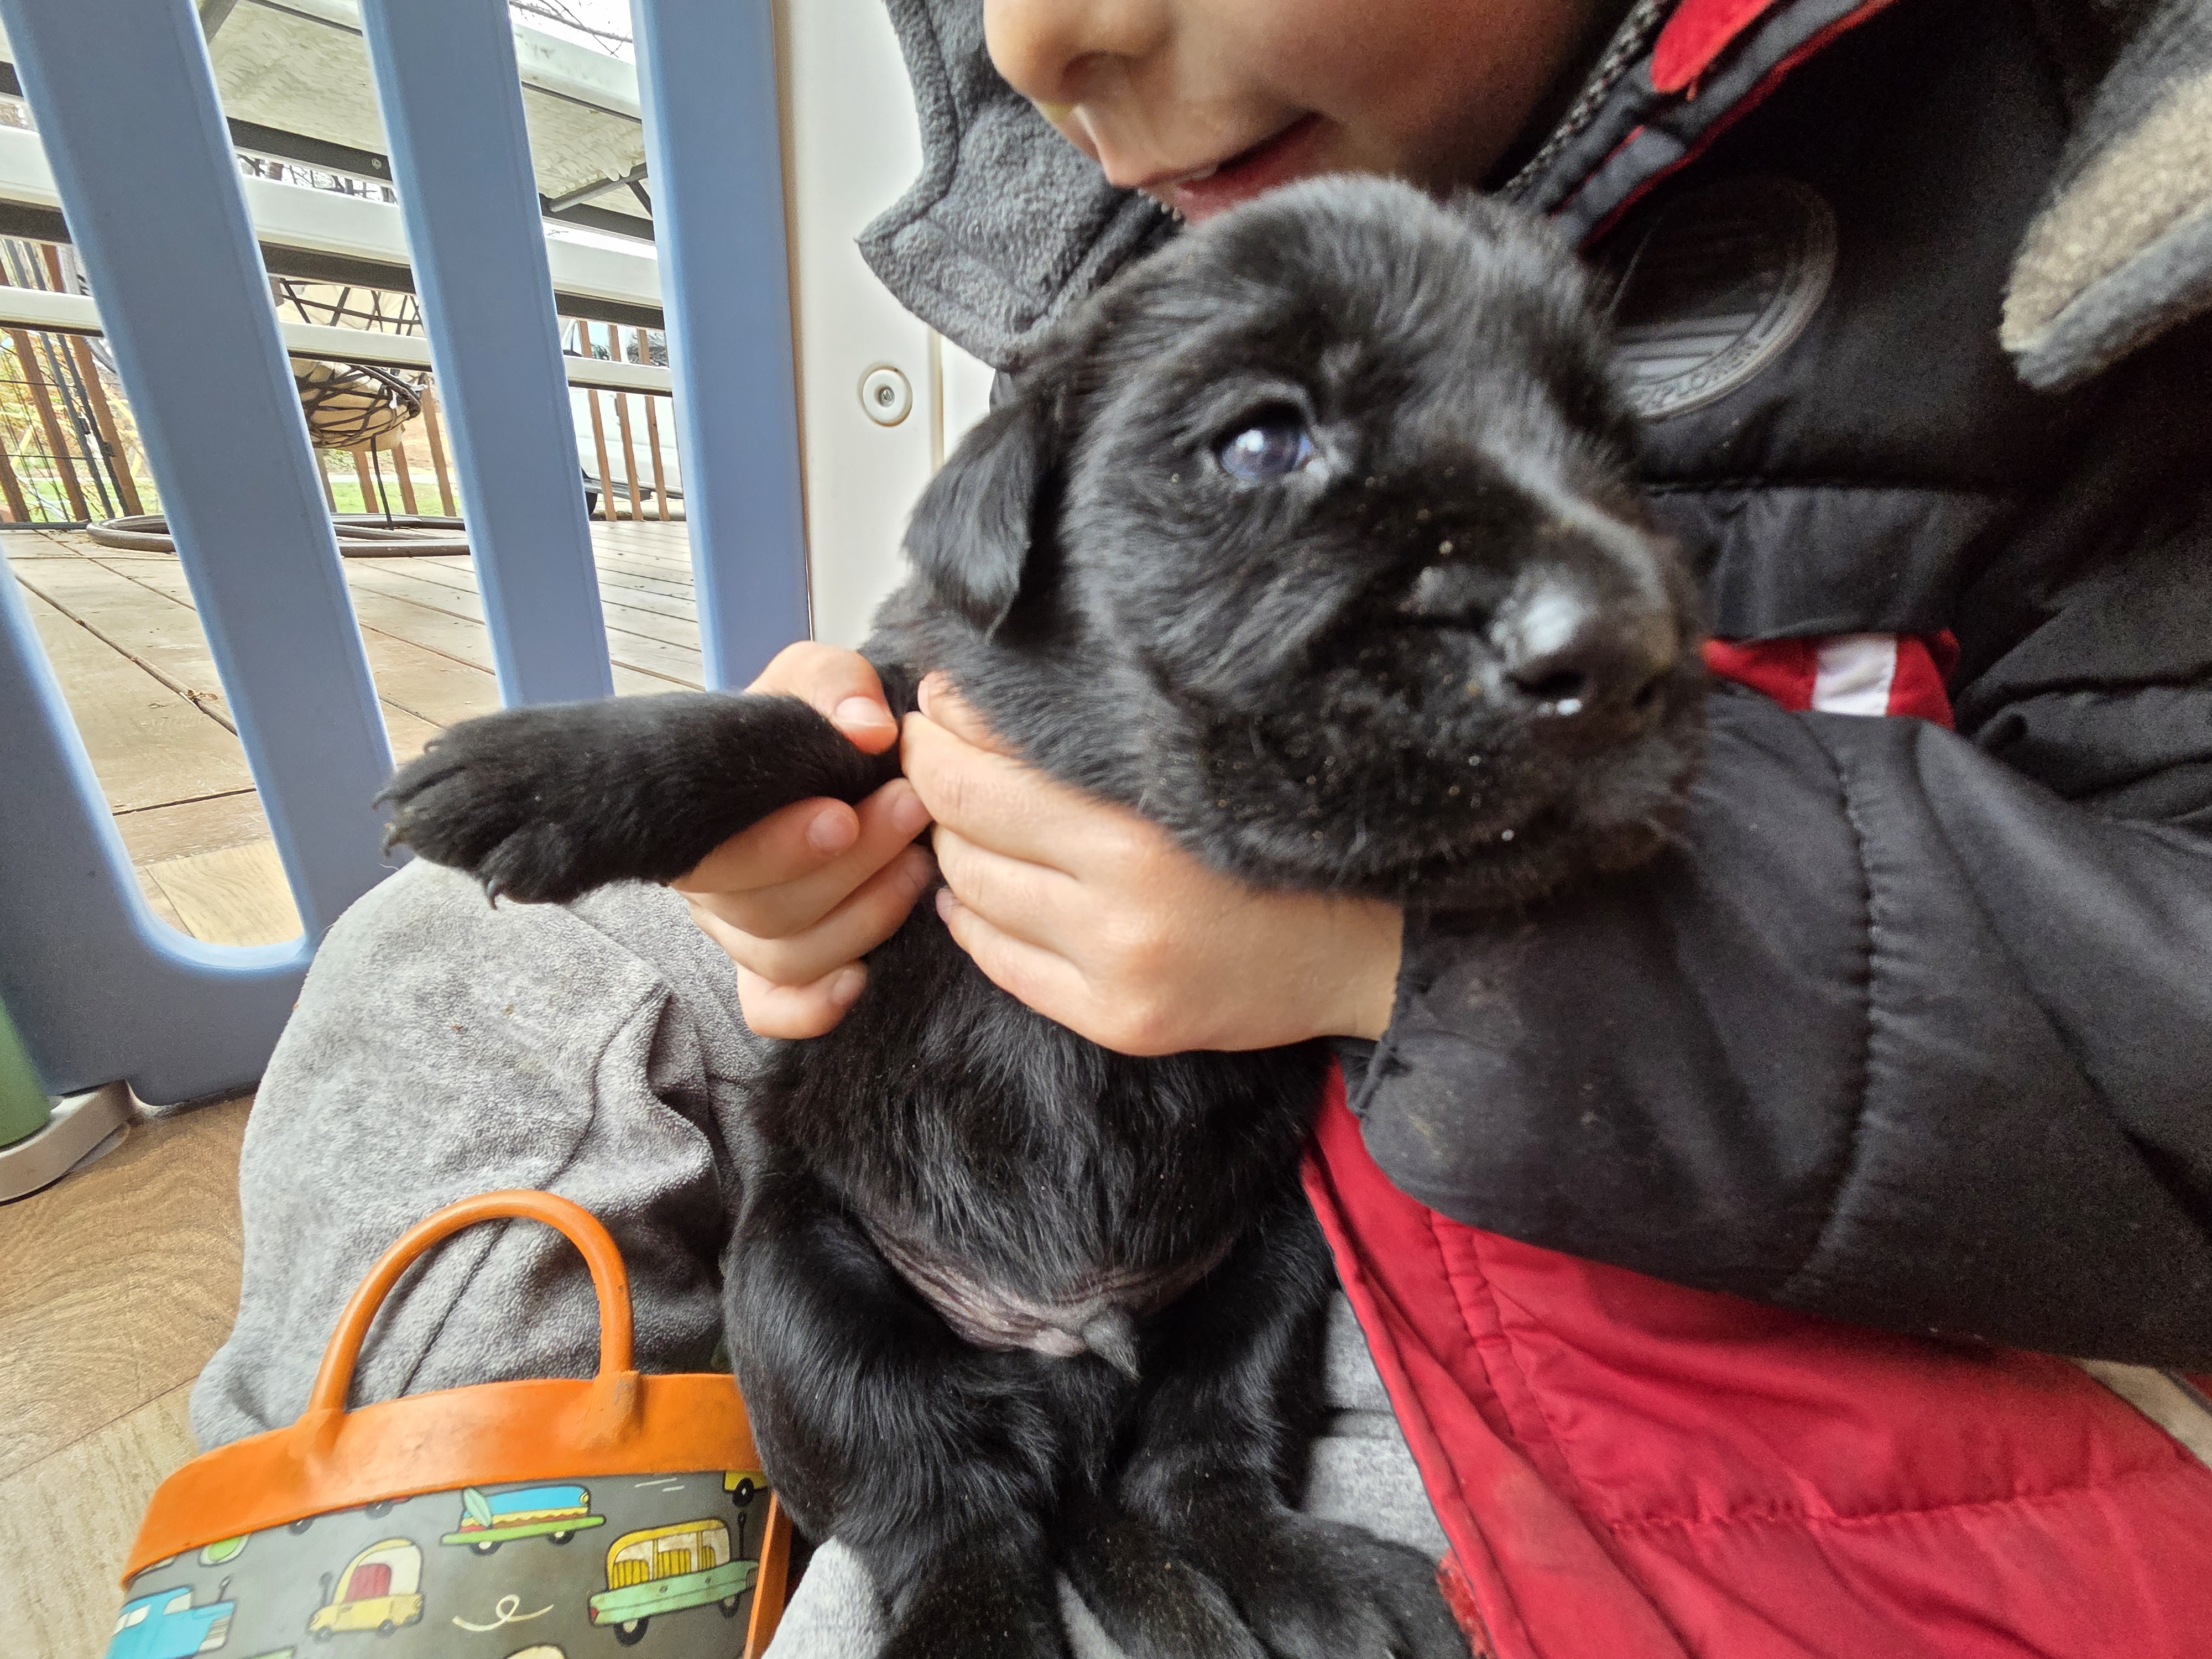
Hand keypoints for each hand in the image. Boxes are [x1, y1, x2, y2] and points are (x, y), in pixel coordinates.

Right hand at [673, 643, 936, 1037]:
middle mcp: (713, 884)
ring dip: (860, 919)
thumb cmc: (810, 719)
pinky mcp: (774, 969)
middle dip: (849, 869)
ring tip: (919, 867)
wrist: (821, 754)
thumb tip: (867, 729)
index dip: (780, 847)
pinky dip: (810, 1007)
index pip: (717, 856)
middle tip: (910, 814)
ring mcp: (742, 932)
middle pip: (765, 911)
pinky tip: (860, 982)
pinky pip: (773, 1009)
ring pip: (785, 958)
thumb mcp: (817, 678)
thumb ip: (834, 686)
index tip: (846, 815)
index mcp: (698, 817)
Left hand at [903, 676, 1403, 1054]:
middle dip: (934, 782)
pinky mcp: (1119, 1023)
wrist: (1363, 945)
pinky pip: (1002, 965)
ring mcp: (1115, 977)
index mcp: (1137, 836)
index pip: (983, 778)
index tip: (935, 704)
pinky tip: (974, 893)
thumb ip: (1080, 744)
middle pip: (968, 834)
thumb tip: (966, 703)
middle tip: (931, 748)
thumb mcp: (1189, 770)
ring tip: (962, 814)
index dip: (941, 734)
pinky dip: (973, 920)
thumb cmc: (1280, 838)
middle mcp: (1120, 913)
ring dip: (953, 849)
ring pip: (974, 896)